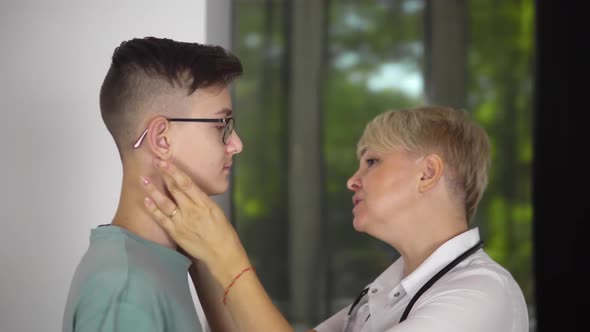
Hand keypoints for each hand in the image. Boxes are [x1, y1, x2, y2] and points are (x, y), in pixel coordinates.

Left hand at [140, 158, 249, 284]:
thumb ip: (202, 201)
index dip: (174, 171)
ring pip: (164, 202)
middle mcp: (192, 210)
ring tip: (143, 179)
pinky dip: (153, 209)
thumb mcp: (216, 211)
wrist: (222, 253)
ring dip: (153, 190)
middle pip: (174, 189)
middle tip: (153, 162)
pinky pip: (162, 219)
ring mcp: (182, 222)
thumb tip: (190, 191)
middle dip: (163, 174)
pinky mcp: (176, 233)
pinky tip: (146, 200)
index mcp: (205, 203)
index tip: (165, 161)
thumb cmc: (223, 233)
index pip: (186, 183)